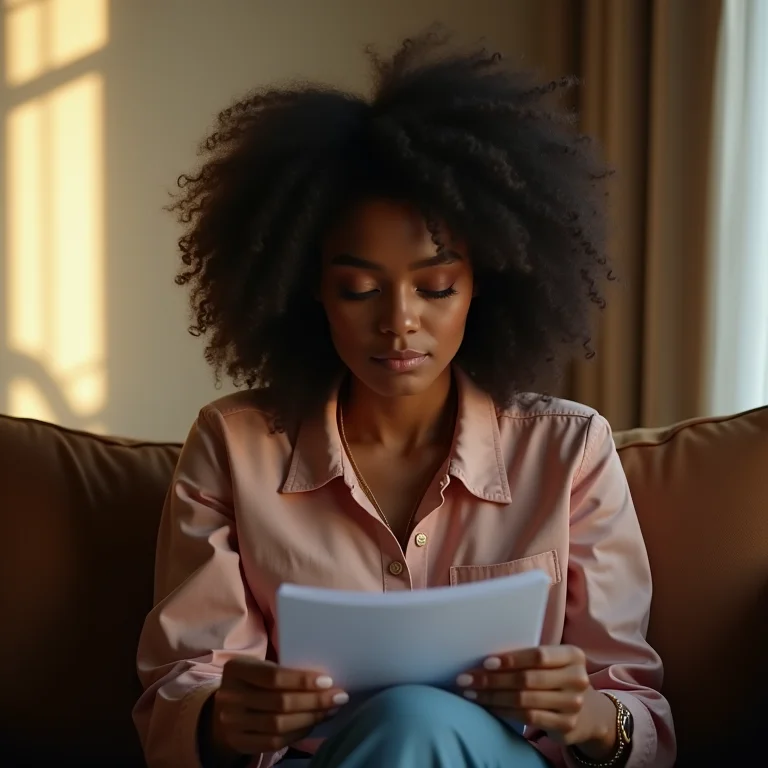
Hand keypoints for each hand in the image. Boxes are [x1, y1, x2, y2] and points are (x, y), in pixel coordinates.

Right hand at [206, 658, 348, 759]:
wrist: (224, 709)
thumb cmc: (253, 681)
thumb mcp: (260, 666)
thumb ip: (284, 670)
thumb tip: (325, 679)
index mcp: (236, 669)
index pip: (273, 677)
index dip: (302, 680)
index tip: (328, 681)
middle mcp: (230, 697)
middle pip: (279, 703)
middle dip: (314, 701)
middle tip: (339, 697)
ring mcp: (232, 723)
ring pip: (278, 725)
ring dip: (310, 717)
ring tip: (331, 710)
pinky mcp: (239, 742)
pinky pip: (274, 742)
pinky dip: (298, 732)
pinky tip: (313, 723)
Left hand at [456, 645, 615, 751]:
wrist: (588, 712)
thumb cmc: (557, 677)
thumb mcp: (553, 662)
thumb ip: (529, 657)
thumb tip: (486, 657)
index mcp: (573, 655)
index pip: (538, 655)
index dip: (511, 659)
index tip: (485, 662)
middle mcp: (577, 679)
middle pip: (527, 679)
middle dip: (492, 679)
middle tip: (466, 679)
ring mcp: (573, 704)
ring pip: (524, 700)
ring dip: (492, 697)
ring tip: (470, 694)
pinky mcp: (565, 726)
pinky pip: (528, 718)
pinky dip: (504, 711)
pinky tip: (489, 707)